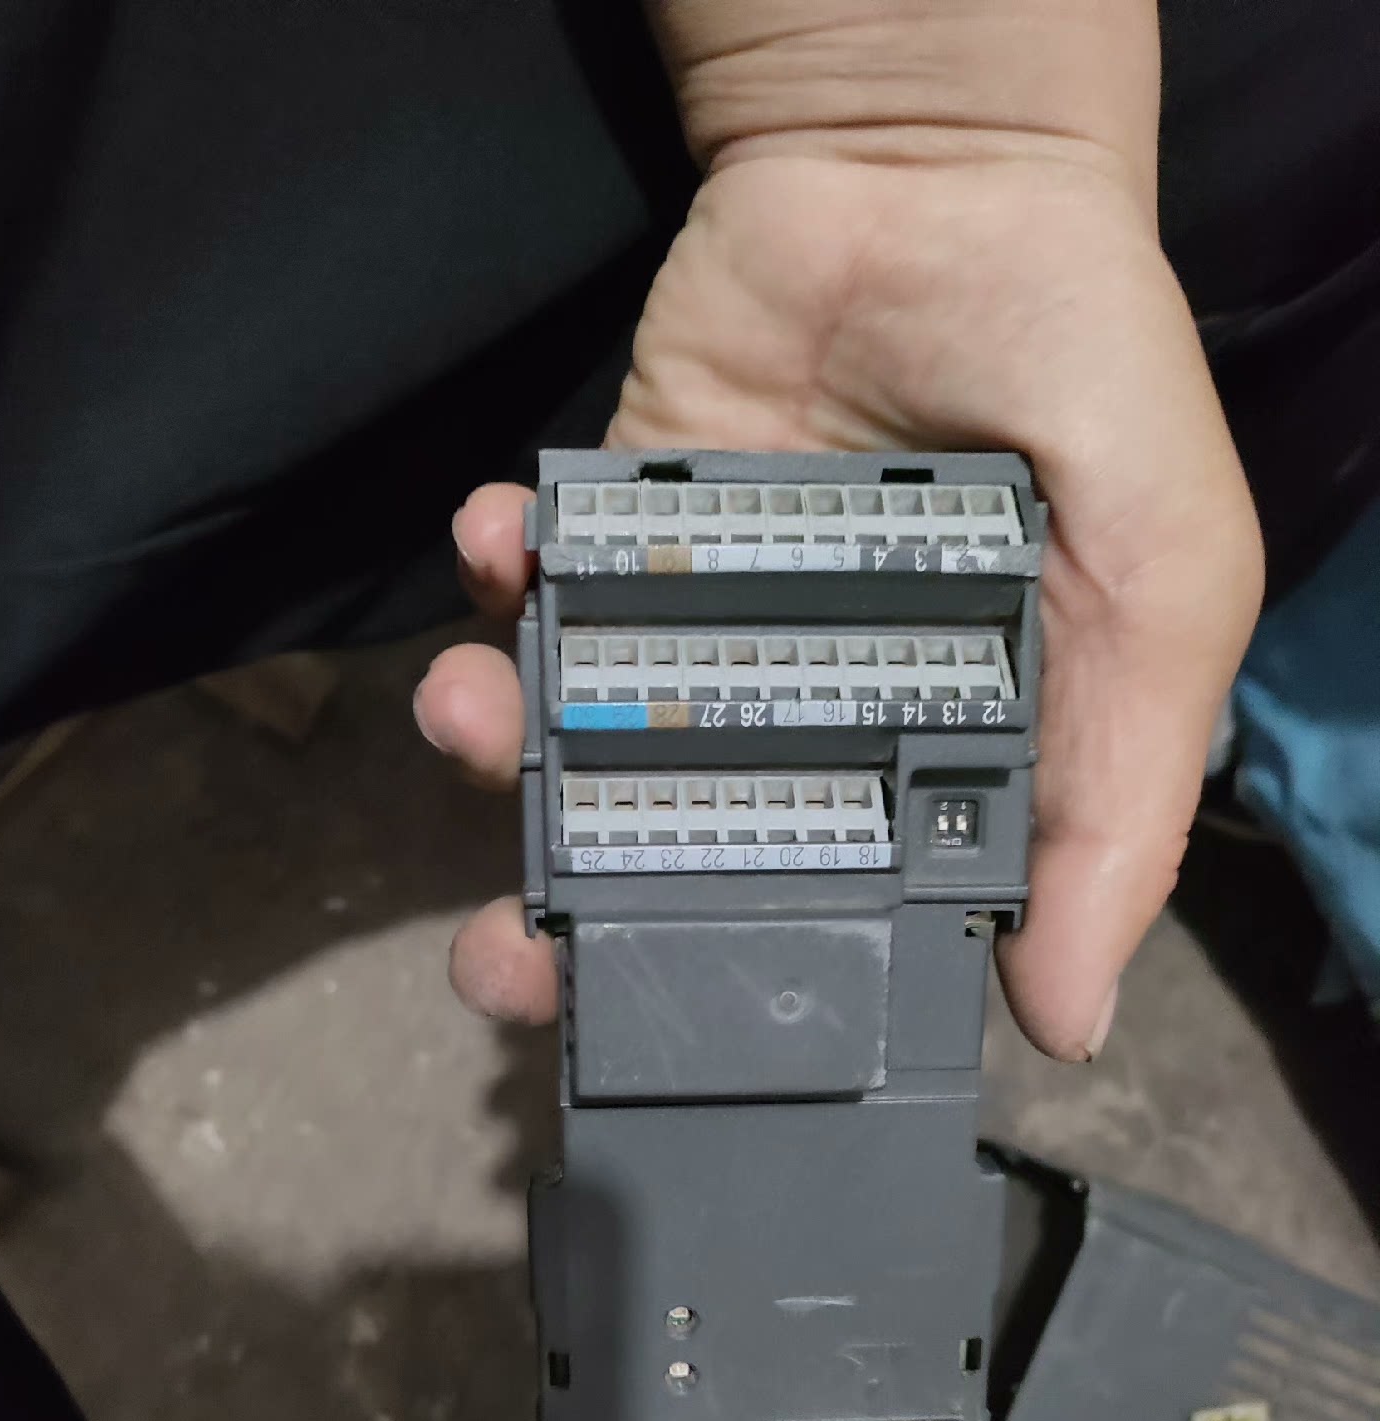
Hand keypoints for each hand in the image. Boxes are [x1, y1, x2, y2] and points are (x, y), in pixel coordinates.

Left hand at [416, 20, 1262, 1059]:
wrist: (966, 174)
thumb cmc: (1095, 395)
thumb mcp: (1163, 603)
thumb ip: (1119, 808)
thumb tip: (1066, 1024)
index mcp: (928, 771)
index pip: (820, 916)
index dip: (734, 985)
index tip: (651, 1033)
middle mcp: (802, 721)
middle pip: (662, 858)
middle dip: (560, 917)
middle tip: (500, 954)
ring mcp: (699, 625)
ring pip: (571, 733)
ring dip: (492, 746)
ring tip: (469, 720)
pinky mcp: (623, 527)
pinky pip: (533, 576)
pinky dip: (497, 571)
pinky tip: (502, 550)